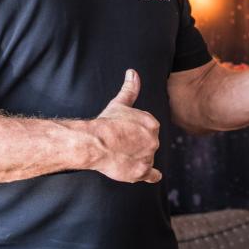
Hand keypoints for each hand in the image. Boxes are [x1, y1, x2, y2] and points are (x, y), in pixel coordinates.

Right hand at [89, 69, 161, 183]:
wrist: (94, 142)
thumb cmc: (105, 122)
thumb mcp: (119, 104)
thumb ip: (130, 89)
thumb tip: (132, 72)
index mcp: (152, 124)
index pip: (148, 130)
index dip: (135, 132)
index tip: (125, 133)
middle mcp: (154, 140)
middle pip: (148, 144)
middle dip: (138, 145)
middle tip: (121, 145)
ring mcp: (149, 157)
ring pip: (147, 158)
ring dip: (138, 158)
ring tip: (122, 156)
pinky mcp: (142, 172)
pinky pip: (153, 175)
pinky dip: (152, 175)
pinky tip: (149, 174)